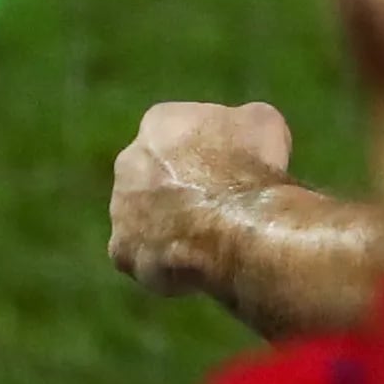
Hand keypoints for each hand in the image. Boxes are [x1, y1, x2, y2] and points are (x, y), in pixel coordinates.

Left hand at [107, 100, 296, 296]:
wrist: (239, 225)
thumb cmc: (252, 168)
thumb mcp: (263, 123)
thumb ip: (241, 122)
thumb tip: (241, 131)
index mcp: (159, 122)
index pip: (179, 132)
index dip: (209, 150)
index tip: (233, 165)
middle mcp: (128, 161)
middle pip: (156, 173)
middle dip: (181, 186)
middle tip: (218, 203)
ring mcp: (120, 208)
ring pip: (147, 216)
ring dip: (171, 224)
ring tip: (211, 237)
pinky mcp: (122, 249)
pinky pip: (143, 255)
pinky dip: (166, 259)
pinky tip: (196, 261)